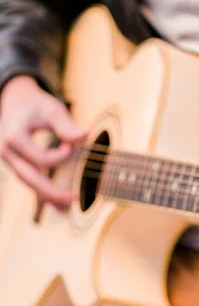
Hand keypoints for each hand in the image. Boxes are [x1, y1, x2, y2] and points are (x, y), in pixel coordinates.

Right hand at [0, 76, 85, 208]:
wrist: (15, 99)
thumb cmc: (35, 104)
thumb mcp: (51, 109)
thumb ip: (66, 125)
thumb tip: (84, 136)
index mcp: (13, 137)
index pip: (40, 158)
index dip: (61, 156)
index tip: (72, 145)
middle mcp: (6, 151)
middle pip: (29, 177)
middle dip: (50, 191)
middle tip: (71, 199)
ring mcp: (9, 159)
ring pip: (28, 181)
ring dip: (47, 194)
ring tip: (66, 206)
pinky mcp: (16, 162)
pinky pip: (29, 179)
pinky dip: (43, 190)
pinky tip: (58, 203)